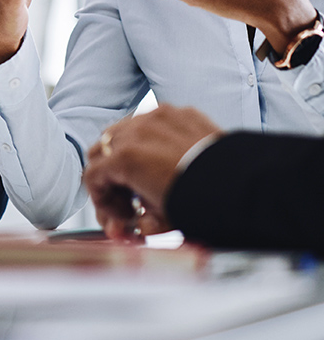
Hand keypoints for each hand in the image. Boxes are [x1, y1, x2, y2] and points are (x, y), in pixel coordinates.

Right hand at [84, 105, 220, 239]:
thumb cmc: (206, 204)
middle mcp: (135, 132)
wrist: (247, 186)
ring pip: (123, 130)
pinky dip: (151, 140)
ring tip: (146, 178)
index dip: (101, 200)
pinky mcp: (178, 112)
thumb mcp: (164, 221)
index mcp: (125, 159)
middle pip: (101, 149)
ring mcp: (156, 117)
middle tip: (128, 200)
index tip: (118, 215)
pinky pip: (152, 122)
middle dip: (110, 176)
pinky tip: (168, 160)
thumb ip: (141, 222)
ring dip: (126, 154)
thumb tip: (138, 226)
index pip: (92, 175)